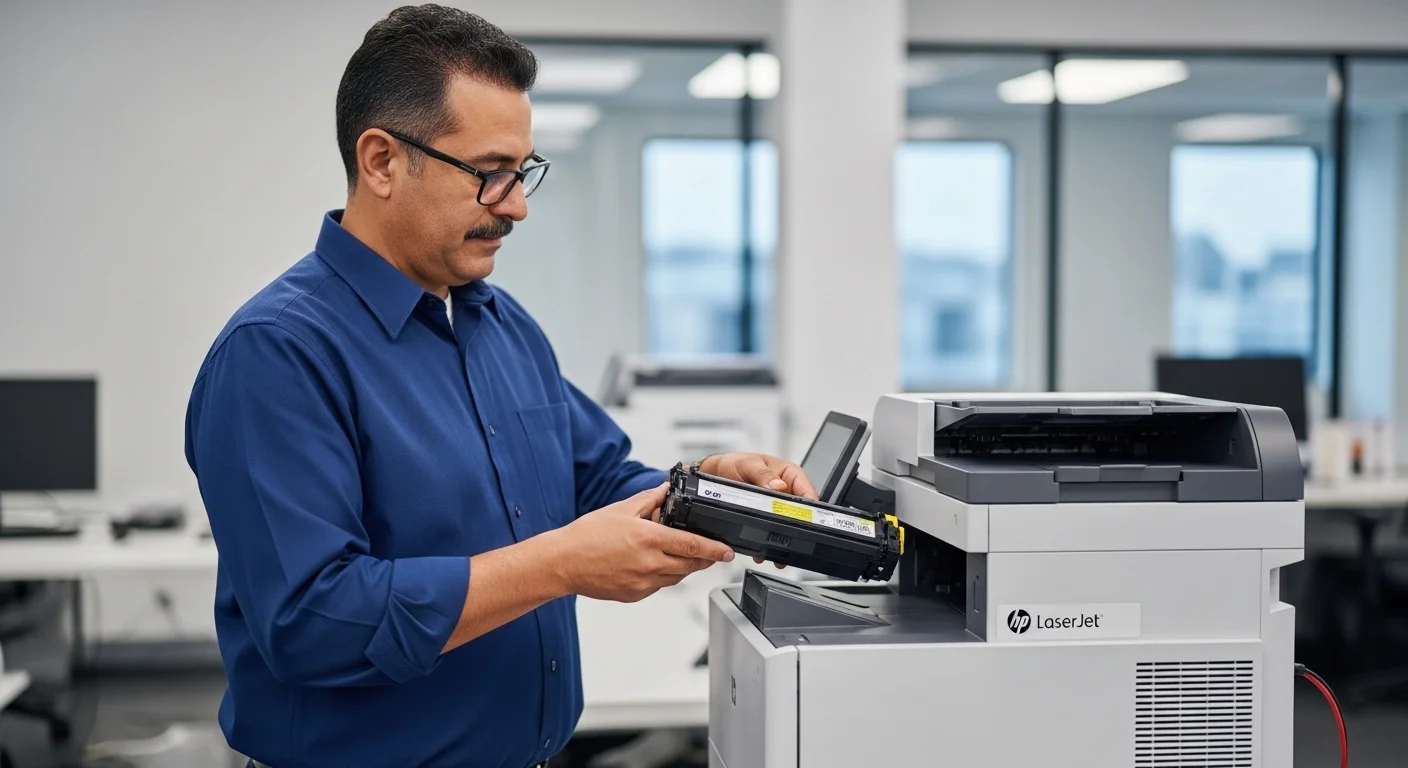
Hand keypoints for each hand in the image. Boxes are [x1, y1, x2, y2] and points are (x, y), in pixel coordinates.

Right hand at [550, 484, 735, 602]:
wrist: (562, 563)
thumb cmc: (586, 536)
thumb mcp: (620, 510)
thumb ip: (648, 500)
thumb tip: (664, 490)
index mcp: (648, 539)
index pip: (692, 546)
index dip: (714, 549)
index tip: (727, 551)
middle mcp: (648, 564)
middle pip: (690, 565)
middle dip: (704, 559)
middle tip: (711, 552)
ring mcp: (642, 583)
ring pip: (676, 577)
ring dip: (684, 567)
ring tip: (680, 554)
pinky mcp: (635, 595)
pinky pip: (659, 586)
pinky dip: (664, 575)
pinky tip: (655, 564)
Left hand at [700, 453, 816, 567]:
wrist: (715, 475)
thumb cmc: (734, 464)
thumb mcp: (748, 465)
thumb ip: (763, 474)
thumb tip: (779, 486)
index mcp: (788, 474)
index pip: (807, 489)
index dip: (810, 505)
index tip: (807, 517)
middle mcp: (785, 491)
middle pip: (800, 512)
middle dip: (797, 526)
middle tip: (791, 536)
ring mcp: (776, 506)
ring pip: (788, 525)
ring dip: (783, 537)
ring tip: (776, 549)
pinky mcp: (766, 517)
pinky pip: (773, 531)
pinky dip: (769, 541)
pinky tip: (763, 550)